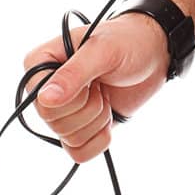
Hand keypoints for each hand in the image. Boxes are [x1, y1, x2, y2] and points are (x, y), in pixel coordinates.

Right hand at [20, 13, 170, 164]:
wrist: (153, 56)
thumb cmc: (127, 42)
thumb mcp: (103, 51)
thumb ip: (73, 74)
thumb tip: (44, 99)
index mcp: (41, 63)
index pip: (41, 102)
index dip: (72, 98)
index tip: (91, 80)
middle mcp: (46, 88)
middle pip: (55, 123)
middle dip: (89, 108)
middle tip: (101, 85)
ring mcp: (62, 110)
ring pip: (69, 139)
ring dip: (97, 120)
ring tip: (105, 94)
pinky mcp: (78, 127)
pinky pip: (79, 152)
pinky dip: (100, 138)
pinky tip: (108, 115)